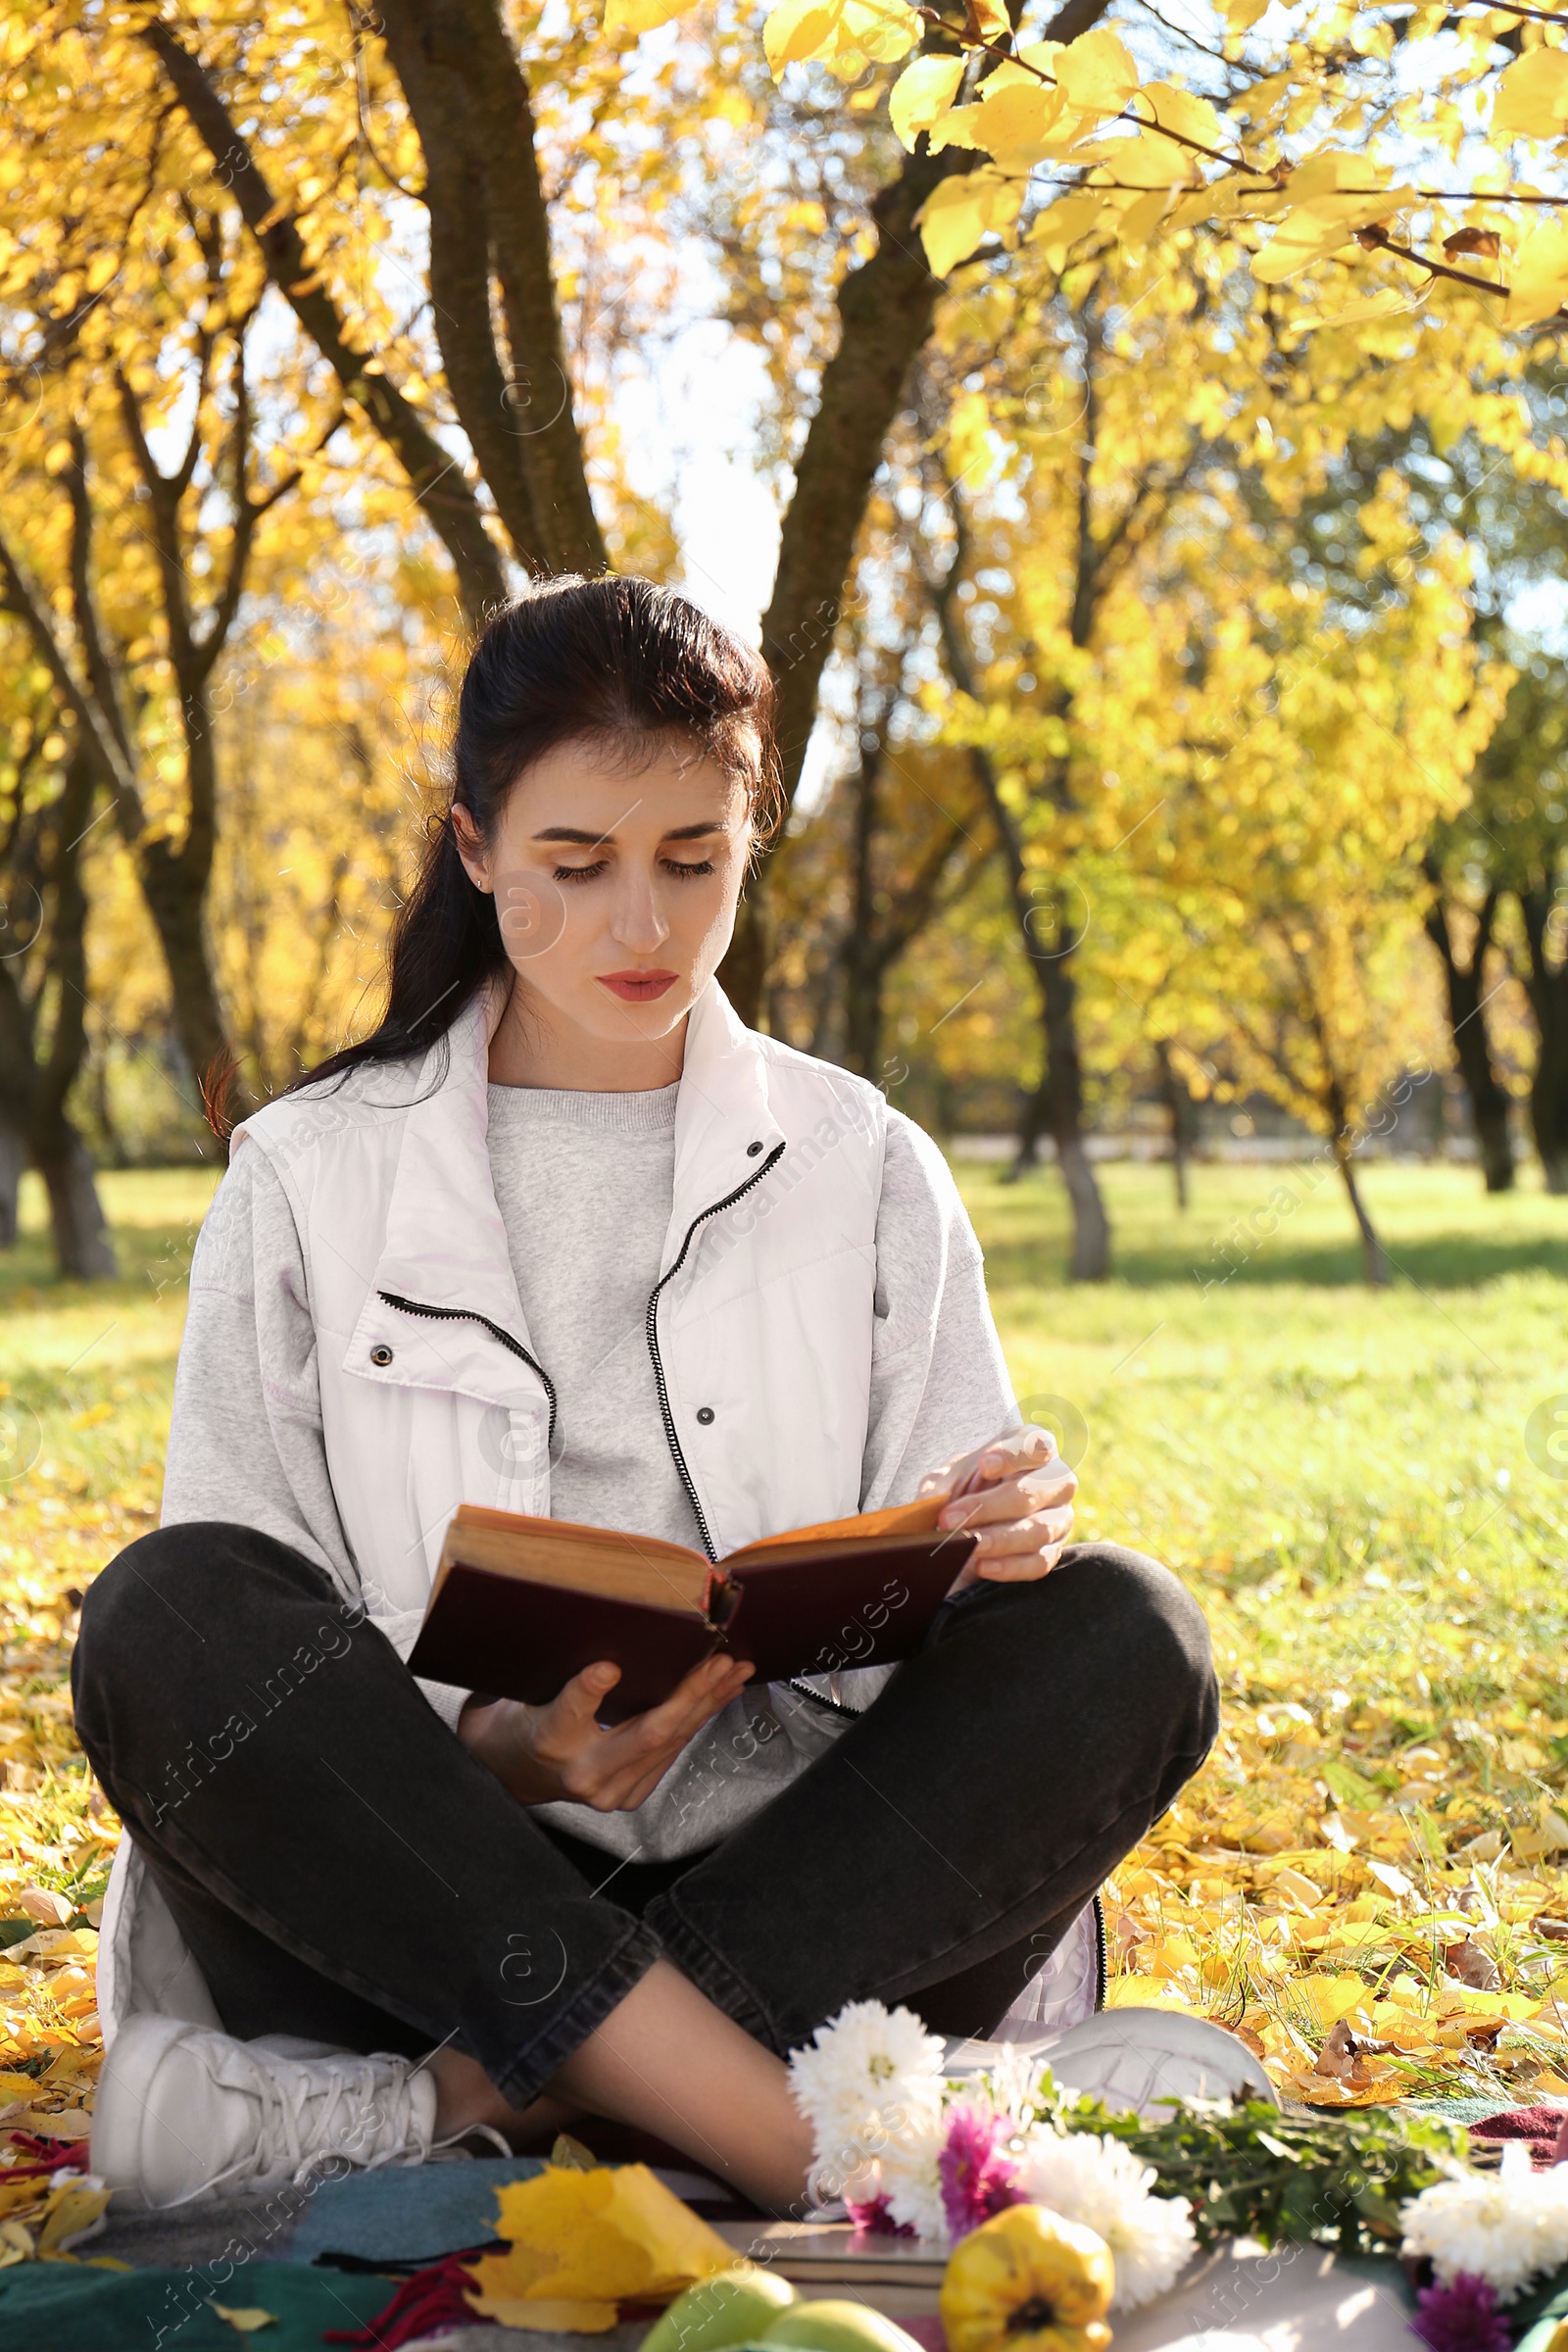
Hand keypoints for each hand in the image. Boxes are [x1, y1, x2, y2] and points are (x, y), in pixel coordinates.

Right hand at [459, 1652, 753, 1810]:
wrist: (512, 1772)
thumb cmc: (521, 1725)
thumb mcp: (525, 1692)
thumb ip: (563, 1678)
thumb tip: (606, 1659)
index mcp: (548, 1740)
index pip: (570, 1711)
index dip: (589, 1689)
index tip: (607, 1667)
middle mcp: (583, 1774)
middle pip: (647, 1733)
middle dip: (692, 1694)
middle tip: (721, 1662)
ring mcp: (611, 1791)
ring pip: (671, 1744)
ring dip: (707, 1705)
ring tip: (733, 1673)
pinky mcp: (629, 1795)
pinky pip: (672, 1752)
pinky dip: (697, 1720)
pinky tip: (717, 1697)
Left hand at [918, 1423, 1076, 1592]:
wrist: (978, 1517)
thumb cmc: (969, 1486)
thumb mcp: (951, 1477)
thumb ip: (940, 1486)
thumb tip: (926, 1505)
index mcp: (1033, 1447)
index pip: (1035, 1445)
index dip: (1012, 1455)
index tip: (983, 1466)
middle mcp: (1056, 1480)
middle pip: (1031, 1493)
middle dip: (988, 1508)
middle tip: (950, 1520)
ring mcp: (1060, 1516)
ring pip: (1037, 1530)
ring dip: (997, 1540)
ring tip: (966, 1546)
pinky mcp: (1054, 1549)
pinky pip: (1039, 1562)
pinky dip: (1010, 1567)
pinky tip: (983, 1566)